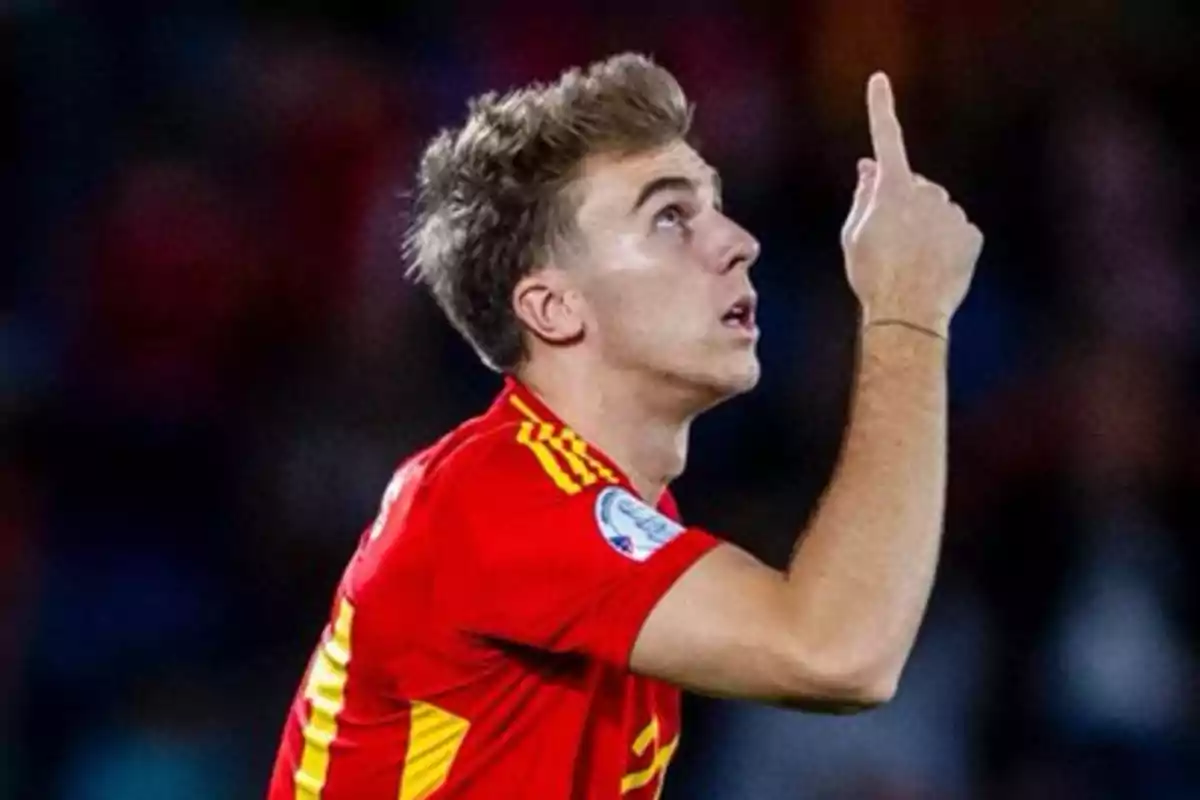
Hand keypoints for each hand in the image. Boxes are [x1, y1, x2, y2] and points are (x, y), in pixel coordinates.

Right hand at [841, 73, 982, 335]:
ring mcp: (952, 212)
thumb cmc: (872, 275)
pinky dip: (946, 244)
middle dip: (902, 202)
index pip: (885, 139)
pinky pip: (956, 231)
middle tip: (887, 242)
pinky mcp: (972, 234)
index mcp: (892, 189)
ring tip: (910, 261)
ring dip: (924, 226)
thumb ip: (863, 196)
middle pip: (913, 185)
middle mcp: (927, 192)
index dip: (881, 108)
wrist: (908, 314)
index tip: (879, 80)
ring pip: (936, 210)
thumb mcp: (853, 235)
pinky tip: (932, 267)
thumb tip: (869, 167)